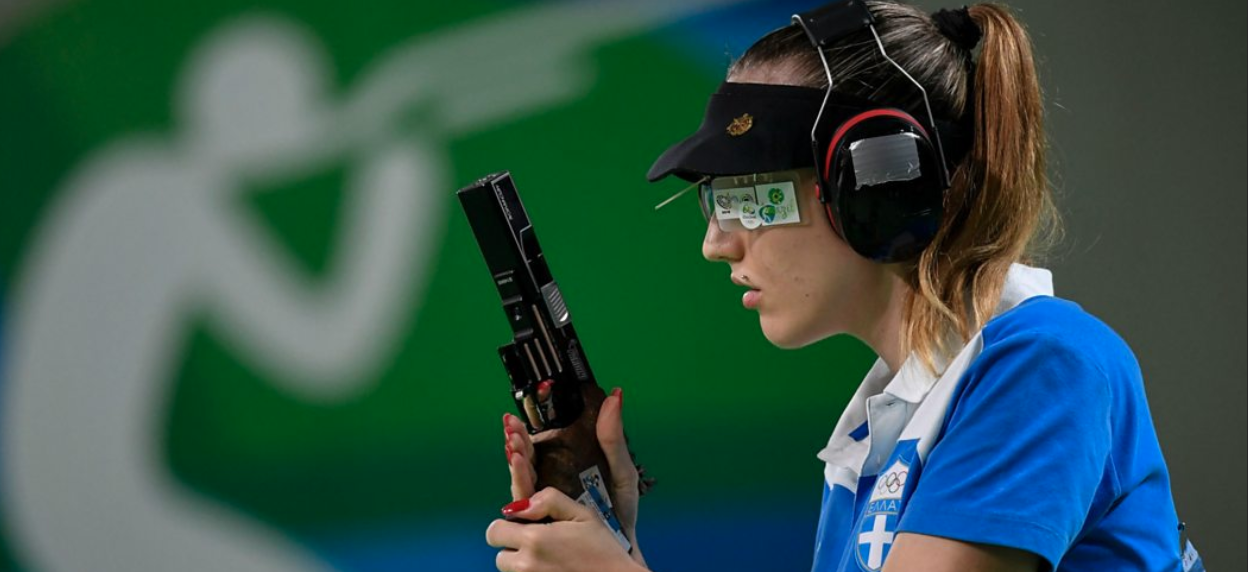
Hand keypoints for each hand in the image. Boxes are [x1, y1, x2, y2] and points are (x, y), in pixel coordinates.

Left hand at [486, 487, 645, 571]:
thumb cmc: (603, 549)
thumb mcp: (582, 514)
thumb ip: (549, 500)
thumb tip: (521, 505)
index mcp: (534, 539)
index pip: (494, 532)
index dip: (507, 525)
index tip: (524, 525)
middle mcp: (526, 565)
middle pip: (499, 555)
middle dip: (514, 547)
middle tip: (539, 544)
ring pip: (510, 571)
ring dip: (522, 564)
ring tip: (549, 559)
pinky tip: (553, 569)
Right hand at [499, 388, 644, 565]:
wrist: (623, 548)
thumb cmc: (622, 513)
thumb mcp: (622, 470)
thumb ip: (615, 437)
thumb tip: (615, 394)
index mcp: (567, 467)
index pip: (542, 444)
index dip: (529, 428)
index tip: (521, 412)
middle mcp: (551, 482)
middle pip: (527, 457)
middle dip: (516, 438)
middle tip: (512, 424)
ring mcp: (544, 500)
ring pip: (522, 475)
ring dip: (515, 455)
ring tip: (513, 439)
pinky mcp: (541, 517)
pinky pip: (526, 498)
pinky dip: (520, 478)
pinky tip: (518, 462)